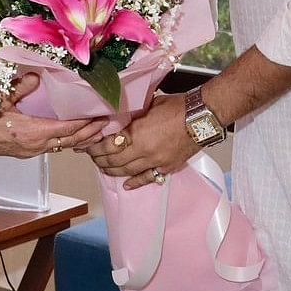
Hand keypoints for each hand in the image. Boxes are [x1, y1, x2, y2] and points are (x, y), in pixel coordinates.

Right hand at [0, 73, 105, 158]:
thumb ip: (20, 88)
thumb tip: (36, 76)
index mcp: (31, 133)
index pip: (67, 129)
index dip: (86, 123)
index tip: (101, 115)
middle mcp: (35, 146)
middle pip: (70, 142)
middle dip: (90, 133)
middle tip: (108, 123)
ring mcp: (30, 151)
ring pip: (63, 147)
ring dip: (81, 139)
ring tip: (97, 131)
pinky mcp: (25, 152)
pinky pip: (53, 148)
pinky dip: (67, 141)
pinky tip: (73, 136)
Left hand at [83, 92, 198, 188]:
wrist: (201, 116)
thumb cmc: (177, 106)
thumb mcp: (149, 105)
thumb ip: (133, 115)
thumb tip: (120, 116)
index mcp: (137, 133)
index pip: (108, 145)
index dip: (96, 147)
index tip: (89, 145)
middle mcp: (144, 151)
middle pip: (115, 161)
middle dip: (100, 160)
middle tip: (93, 157)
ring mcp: (156, 161)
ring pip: (128, 172)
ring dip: (113, 171)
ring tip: (104, 168)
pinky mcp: (167, 167)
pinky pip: (148, 178)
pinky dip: (135, 183)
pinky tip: (127, 185)